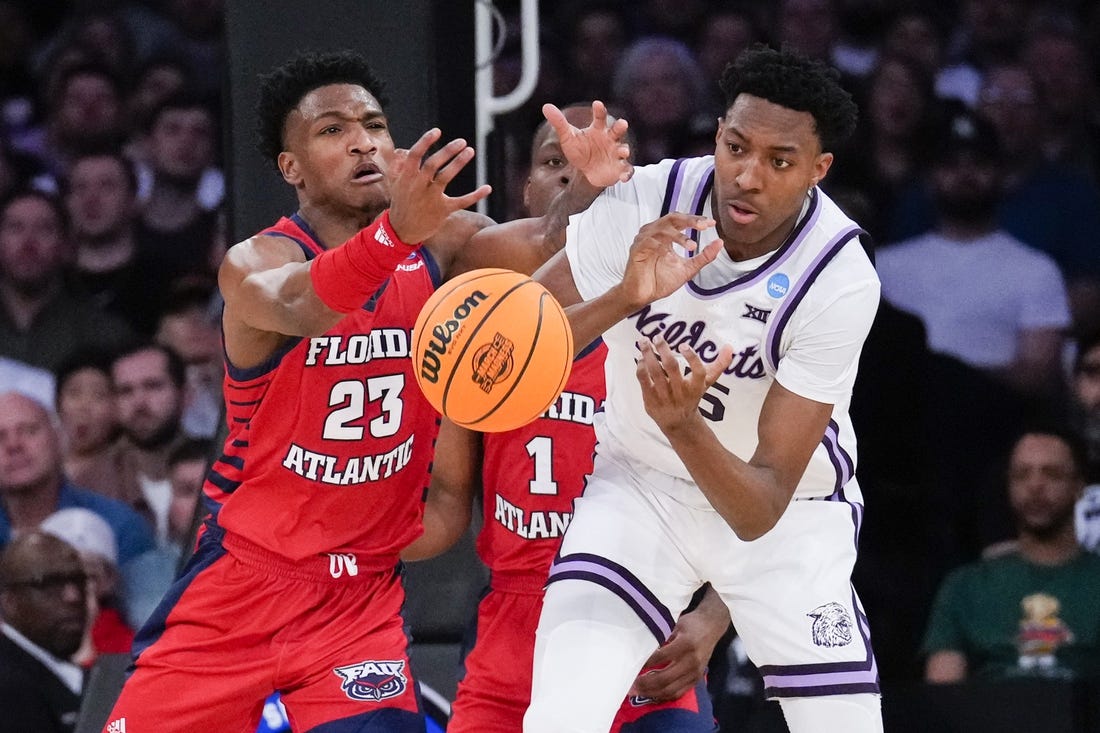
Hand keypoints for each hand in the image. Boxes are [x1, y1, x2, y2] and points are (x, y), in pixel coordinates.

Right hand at [386, 128, 491, 242]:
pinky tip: (488, 188)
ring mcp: (431, 199)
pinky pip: (461, 202)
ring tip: (470, 150)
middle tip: (462, 141)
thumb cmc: (401, 203)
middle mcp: (418, 186)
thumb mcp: (395, 184)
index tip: (438, 131)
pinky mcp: (443, 211)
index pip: (415, 155)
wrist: (402, 231)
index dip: (425, 142)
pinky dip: (475, 195)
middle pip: (433, 164)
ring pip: (445, 178)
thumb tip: (403, 151)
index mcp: (406, 177)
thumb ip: (398, 166)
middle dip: (447, 151)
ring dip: (458, 163)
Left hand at [542, 100, 631, 186]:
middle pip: (617, 130)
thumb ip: (559, 123)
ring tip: (623, 151)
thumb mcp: (568, 138)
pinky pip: (627, 170)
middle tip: (622, 124)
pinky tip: (623, 178)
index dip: (599, 111)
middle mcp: (610, 139)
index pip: (600, 117)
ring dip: (625, 150)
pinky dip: (627, 173)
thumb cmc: (579, 150)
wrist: (586, 171)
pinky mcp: (619, 168)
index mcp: (598, 130)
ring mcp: (616, 153)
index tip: (597, 104)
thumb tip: (546, 106)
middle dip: (620, 127)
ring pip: (624, 149)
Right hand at [620, 212, 720, 309]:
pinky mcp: (636, 249)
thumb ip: (704, 256)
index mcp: (666, 236)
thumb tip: (720, 243)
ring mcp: (644, 240)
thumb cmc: (660, 282)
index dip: (696, 219)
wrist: (643, 296)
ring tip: (691, 246)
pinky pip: (648, 240)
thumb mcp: (688, 269)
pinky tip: (669, 252)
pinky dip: (661, 243)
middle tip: (703, 225)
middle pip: (672, 218)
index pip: (681, 221)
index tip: (711, 223)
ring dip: (678, 235)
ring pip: (662, 228)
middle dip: (689, 220)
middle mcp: (654, 234)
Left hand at [629, 610, 715, 701]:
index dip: (645, 663)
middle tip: (630, 685)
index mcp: (686, 644)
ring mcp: (695, 673)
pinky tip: (652, 694)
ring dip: (652, 693)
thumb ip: (661, 636)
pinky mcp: (697, 680)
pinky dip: (664, 696)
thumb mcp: (675, 624)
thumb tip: (641, 647)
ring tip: (637, 692)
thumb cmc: (692, 623)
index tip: (631, 665)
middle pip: (665, 678)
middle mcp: (692, 661)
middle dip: (645, 684)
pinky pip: (679, 693)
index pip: (661, 657)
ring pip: (671, 689)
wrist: (712, 626)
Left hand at [637, 337, 733, 433]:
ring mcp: (665, 398)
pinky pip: (643, 381)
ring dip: (648, 355)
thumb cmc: (692, 396)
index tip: (683, 345)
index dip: (692, 358)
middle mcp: (681, 394)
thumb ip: (718, 365)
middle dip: (663, 350)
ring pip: (655, 373)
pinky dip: (641, 367)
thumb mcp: (705, 383)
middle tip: (658, 337)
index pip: (698, 372)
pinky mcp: (651, 401)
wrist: (679, 424)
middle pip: (672, 368)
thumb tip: (730, 347)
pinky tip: (641, 357)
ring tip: (644, 341)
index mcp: (696, 388)